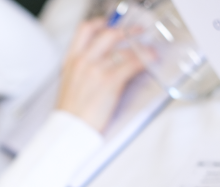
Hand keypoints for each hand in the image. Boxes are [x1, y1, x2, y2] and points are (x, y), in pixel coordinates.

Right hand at [56, 18, 144, 132]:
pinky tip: (150, 60)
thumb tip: (102, 63)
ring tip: (149, 51)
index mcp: (71, 61)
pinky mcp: (110, 81)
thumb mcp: (70, 85)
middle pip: (108, 34)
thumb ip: (83, 70)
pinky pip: (132, 64)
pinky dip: (145, 60)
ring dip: (140, 48)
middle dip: (126, 31)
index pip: (84, 30)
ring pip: (124, 49)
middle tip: (137, 32)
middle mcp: (83, 61)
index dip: (100, 23)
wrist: (68, 131)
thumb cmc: (70, 114)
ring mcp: (96, 70)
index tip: (110, 23)